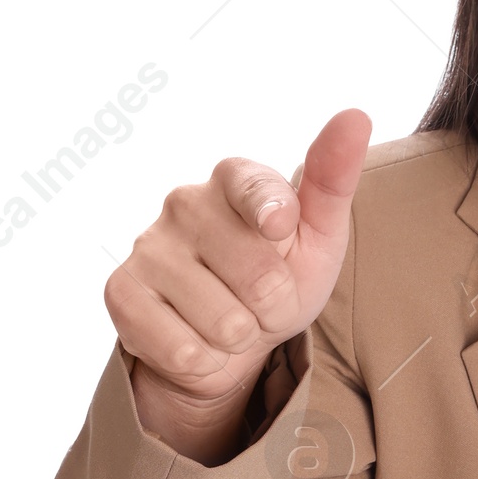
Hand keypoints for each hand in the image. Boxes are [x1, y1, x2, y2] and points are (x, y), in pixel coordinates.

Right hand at [108, 107, 370, 458]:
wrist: (226, 336)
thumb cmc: (279, 274)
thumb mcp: (318, 234)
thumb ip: (333, 178)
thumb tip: (355, 115)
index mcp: (234, 179)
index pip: (253, 186)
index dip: (272, 212)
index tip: (280, 227)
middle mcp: (184, 202)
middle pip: (260, 278)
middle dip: (276, 309)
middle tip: (263, 303)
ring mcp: (148, 246)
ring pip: (224, 323)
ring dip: (240, 339)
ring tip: (231, 321)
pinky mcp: (122, 293)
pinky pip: (185, 352)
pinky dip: (205, 362)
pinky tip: (196, 339)